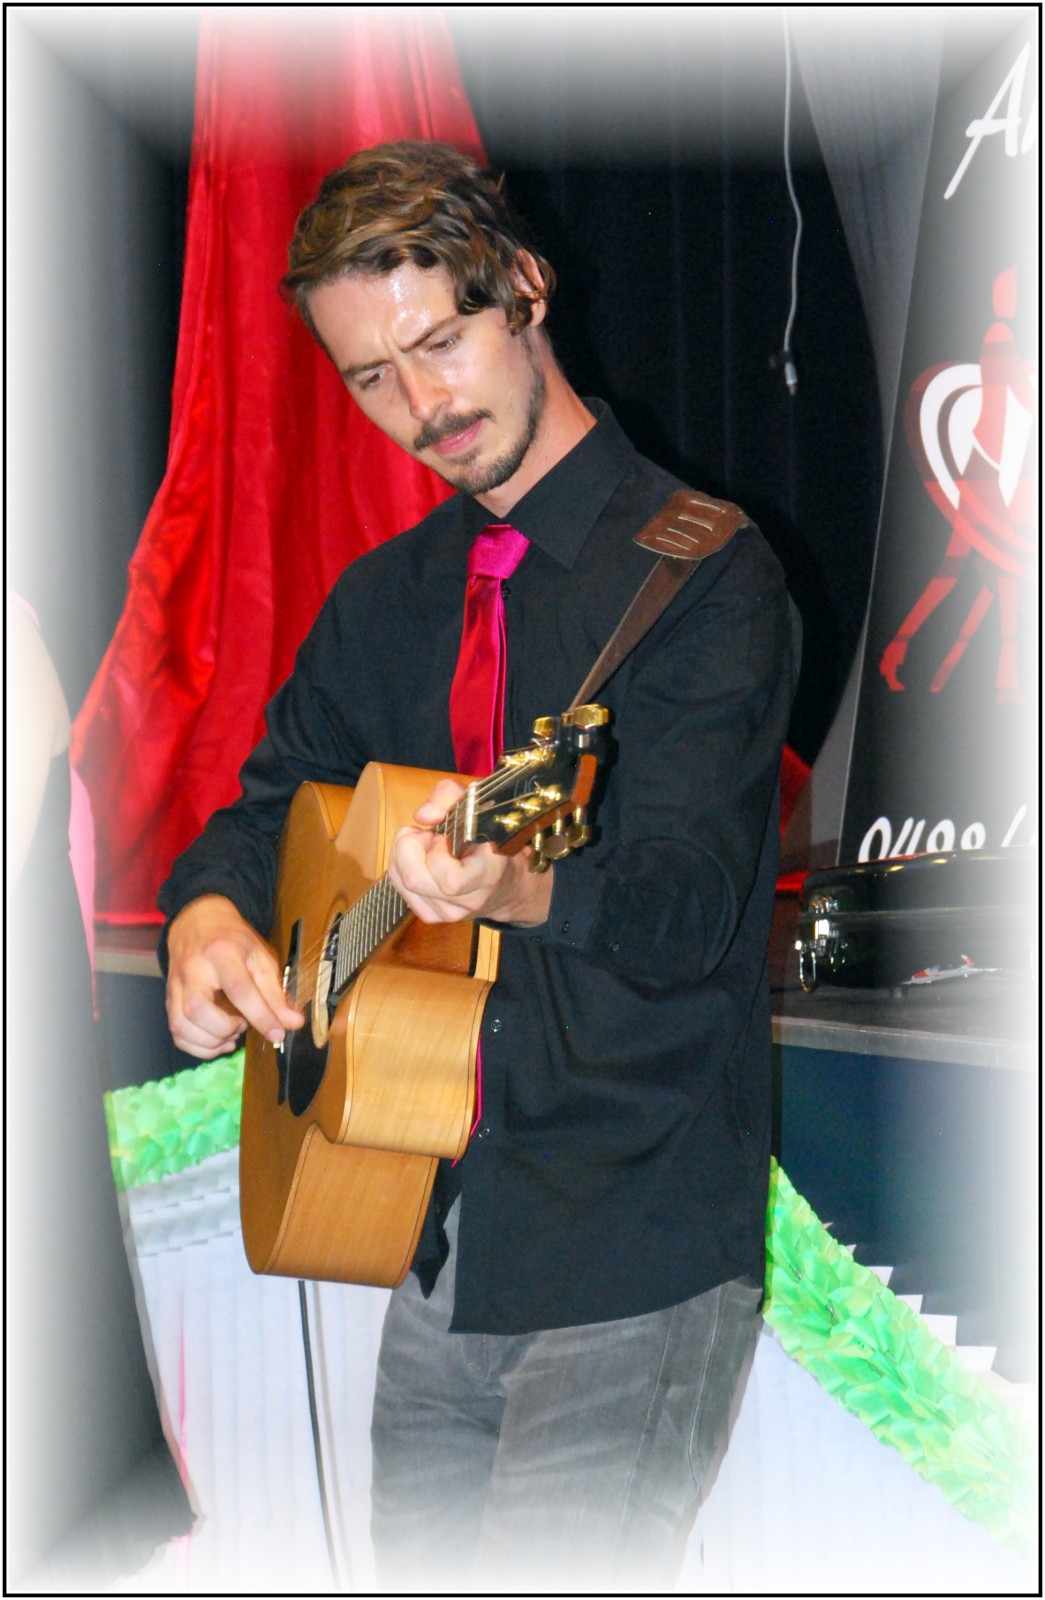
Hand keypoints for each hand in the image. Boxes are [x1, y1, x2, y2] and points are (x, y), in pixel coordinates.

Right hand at [165, 895, 304, 1058]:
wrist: (198, 922)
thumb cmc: (233, 940)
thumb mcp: (260, 957)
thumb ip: (275, 992)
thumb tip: (293, 1023)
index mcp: (222, 952)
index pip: (239, 989)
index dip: (260, 1016)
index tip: (278, 1034)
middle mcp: (193, 969)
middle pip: (197, 1010)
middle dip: (224, 1029)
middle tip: (242, 1025)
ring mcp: (176, 985)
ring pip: (181, 1025)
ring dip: (210, 1042)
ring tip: (231, 1034)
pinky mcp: (169, 998)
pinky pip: (175, 1032)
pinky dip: (197, 1046)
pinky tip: (217, 1041)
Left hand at [387, 779, 553, 926]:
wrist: (505, 883)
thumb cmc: (490, 839)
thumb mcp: (476, 804)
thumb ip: (448, 796)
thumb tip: (423, 816)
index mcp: (489, 874)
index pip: (451, 880)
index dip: (438, 851)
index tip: (445, 835)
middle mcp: (471, 899)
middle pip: (415, 879)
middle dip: (410, 848)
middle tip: (426, 836)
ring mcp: (451, 913)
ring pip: (403, 882)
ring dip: (404, 856)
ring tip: (426, 847)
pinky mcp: (433, 916)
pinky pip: (400, 889)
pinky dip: (401, 869)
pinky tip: (421, 861)